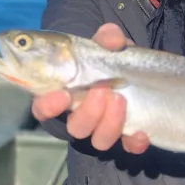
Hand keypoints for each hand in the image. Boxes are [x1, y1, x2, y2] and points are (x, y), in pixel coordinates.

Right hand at [30, 23, 150, 153]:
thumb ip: (107, 37)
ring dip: (109, 124)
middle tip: (102, 90)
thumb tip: (113, 41)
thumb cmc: (106, 57)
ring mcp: (103, 128)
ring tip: (120, 99)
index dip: (48, 106)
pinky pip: (128, 147)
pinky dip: (134, 142)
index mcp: (65, 94)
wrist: (131, 70)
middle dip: (89, 112)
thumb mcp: (105, 43)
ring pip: (99, 141)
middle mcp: (81, 116)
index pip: (44, 108)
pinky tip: (141, 132)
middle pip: (76, 128)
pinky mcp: (126, 135)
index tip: (63, 94)